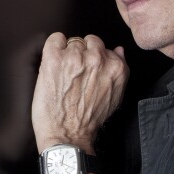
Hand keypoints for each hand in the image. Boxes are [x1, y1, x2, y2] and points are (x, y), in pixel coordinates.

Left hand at [31, 33, 128, 153]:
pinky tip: (53, 63)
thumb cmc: (89, 120)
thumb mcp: (115, 97)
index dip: (94, 59)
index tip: (88, 70)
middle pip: (89, 41)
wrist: (67, 135)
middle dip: (83, 54)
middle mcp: (97, 59)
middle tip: (75, 72)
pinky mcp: (54, 58)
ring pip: (73, 41)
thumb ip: (119, 70)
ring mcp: (75, 57)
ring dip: (68, 53)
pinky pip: (55, 38)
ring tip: (63, 73)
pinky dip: (54, 46)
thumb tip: (118, 50)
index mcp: (115, 67)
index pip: (106, 47)